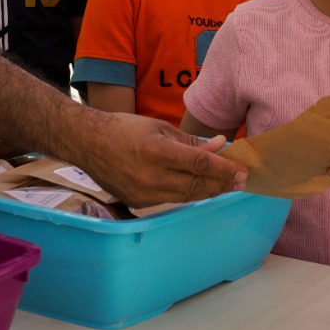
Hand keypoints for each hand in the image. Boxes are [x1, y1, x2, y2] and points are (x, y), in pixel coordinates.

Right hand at [76, 113, 247, 206]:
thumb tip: (218, 145)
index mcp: (157, 151)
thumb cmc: (123, 128)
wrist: (86, 142)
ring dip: (208, 191)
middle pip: (197, 185)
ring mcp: (143, 193)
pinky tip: (199, 188)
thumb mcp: (159, 127)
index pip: (200, 163)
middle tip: (241, 181)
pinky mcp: (137, 202)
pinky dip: (187, 193)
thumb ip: (190, 140)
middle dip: (222, 184)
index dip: (224, 169)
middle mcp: (151, 176)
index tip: (242, 171)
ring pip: (186, 196)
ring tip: (226, 186)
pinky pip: (170, 199)